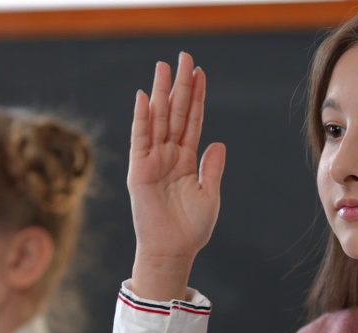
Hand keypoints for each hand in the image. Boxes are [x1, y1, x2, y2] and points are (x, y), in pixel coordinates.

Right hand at [128, 51, 226, 300]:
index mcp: (187, 159)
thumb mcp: (209, 194)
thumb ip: (212, 167)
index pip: (193, 120)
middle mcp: (169, 155)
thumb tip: (218, 142)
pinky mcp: (140, 170)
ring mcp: (153, 160)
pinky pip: (141, 139)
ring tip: (163, 67)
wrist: (173, 250)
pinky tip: (145, 97)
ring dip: (161, 93)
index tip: (200, 73)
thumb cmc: (192, 228)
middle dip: (180, 85)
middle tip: (184, 57)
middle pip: (176, 112)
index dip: (197, 97)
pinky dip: (142, 118)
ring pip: (159, 119)